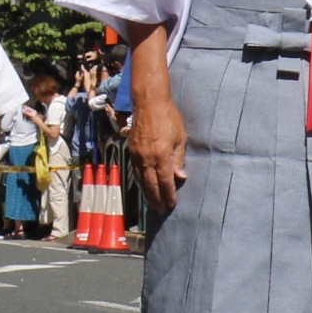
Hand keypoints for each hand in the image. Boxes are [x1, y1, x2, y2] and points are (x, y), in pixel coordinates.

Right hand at [122, 25, 187, 209]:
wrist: (148, 103)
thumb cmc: (169, 118)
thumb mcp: (180, 138)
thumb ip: (179, 159)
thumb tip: (180, 177)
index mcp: (161, 155)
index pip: (165, 181)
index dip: (168, 194)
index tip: (171, 204)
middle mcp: (147, 158)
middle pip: (151, 184)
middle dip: (156, 198)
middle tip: (160, 210)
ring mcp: (137, 155)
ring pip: (141, 179)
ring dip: (147, 193)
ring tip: (152, 203)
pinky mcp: (131, 150)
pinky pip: (136, 171)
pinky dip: (140, 182)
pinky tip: (144, 187)